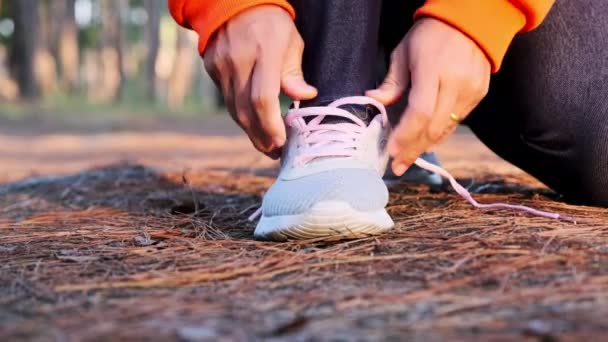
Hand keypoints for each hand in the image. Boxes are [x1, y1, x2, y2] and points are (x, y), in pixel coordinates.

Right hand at [204, 5, 316, 157]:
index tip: (283, 142)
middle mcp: (238, 61)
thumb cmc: (271, 25)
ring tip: (267, 146)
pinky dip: (241, 117)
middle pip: (246, 111)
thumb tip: (306, 97)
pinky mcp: (213, 71)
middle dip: (261, 137)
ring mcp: (221, 66)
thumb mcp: (291, 42)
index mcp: (263, 52)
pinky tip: (254, 125)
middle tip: (276, 152)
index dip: (271, 126)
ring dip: (251, 132)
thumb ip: (294, 73)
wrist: (233, 4)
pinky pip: (228, 101)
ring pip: (234, 110)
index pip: (263, 99)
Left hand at [367, 18, 490, 174]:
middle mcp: (456, 83)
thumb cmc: (429, 35)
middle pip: (434, 128)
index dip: (405, 136)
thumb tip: (373, 100)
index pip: (420, 112)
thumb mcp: (403, 52)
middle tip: (397, 166)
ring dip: (425, 146)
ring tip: (407, 159)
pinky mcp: (479, 95)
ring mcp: (471, 90)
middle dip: (413, 150)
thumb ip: (391, 82)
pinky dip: (438, 133)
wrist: (471, 20)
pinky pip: (456, 122)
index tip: (391, 152)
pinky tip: (425, 142)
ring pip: (446, 129)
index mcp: (433, 70)